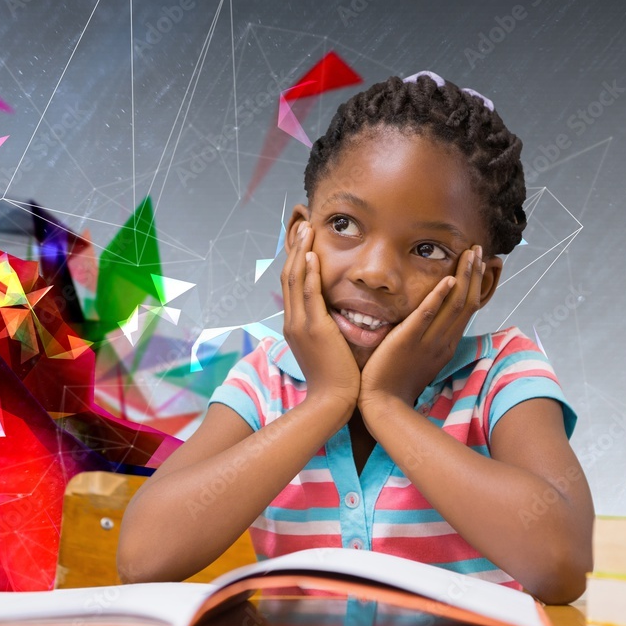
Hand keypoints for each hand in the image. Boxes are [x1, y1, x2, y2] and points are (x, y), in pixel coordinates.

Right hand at [281, 222, 359, 410]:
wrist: (332, 401)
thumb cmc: (336, 379)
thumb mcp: (327, 348)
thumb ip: (327, 329)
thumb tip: (336, 316)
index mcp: (295, 325)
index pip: (292, 284)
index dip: (296, 259)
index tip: (303, 239)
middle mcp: (292, 321)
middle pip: (288, 275)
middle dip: (295, 247)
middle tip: (302, 223)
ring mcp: (300, 324)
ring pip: (295, 279)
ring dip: (300, 251)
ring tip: (306, 228)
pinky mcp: (313, 328)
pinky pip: (308, 294)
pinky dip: (308, 273)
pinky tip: (311, 255)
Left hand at [359, 245, 484, 412]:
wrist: (383, 405)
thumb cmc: (396, 383)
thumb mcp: (421, 358)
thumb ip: (428, 338)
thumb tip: (431, 321)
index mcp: (447, 345)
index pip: (468, 309)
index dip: (476, 285)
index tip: (480, 265)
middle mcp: (443, 341)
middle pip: (466, 302)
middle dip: (474, 274)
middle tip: (478, 250)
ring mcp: (428, 341)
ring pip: (454, 305)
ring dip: (464, 277)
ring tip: (470, 254)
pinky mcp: (408, 341)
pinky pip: (426, 315)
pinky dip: (438, 297)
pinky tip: (447, 279)